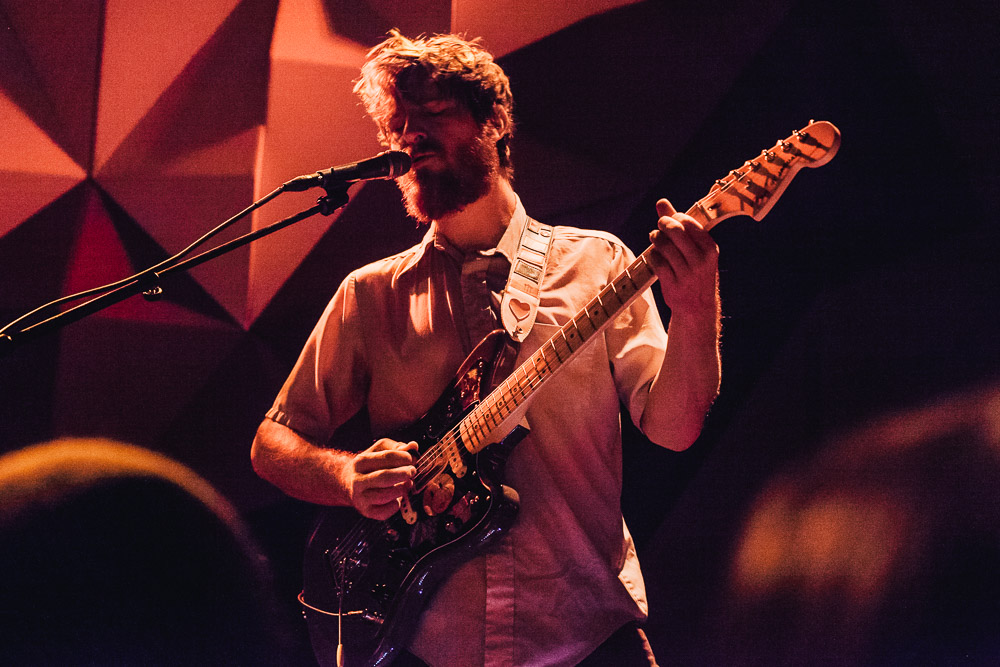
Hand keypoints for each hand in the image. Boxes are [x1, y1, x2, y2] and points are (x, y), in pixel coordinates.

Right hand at [344, 438, 417, 519]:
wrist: (348, 483)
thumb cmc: (369, 465)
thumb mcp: (379, 450)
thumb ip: (396, 447)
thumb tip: (413, 446)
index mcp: (361, 462)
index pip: (386, 457)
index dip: (402, 457)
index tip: (411, 458)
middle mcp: (358, 480)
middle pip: (384, 477)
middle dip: (403, 474)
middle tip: (413, 471)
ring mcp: (361, 497)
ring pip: (384, 495)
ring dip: (401, 489)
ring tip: (408, 484)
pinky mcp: (366, 511)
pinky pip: (383, 512)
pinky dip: (395, 506)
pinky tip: (399, 499)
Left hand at [648, 198, 718, 316]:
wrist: (698, 307)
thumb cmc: (695, 271)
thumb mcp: (695, 248)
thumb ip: (678, 224)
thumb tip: (661, 201)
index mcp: (710, 249)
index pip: (688, 223)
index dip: (675, 217)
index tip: (670, 220)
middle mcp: (701, 261)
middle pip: (675, 231)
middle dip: (663, 224)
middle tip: (659, 226)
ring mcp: (687, 274)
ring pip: (664, 246)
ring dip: (656, 238)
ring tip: (655, 238)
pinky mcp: (673, 285)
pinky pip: (657, 262)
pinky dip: (653, 256)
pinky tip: (655, 255)